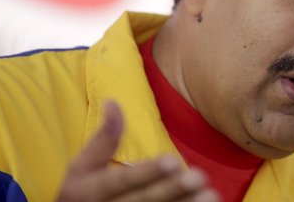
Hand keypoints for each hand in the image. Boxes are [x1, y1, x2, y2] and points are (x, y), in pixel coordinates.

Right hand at [56, 101, 220, 201]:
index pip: (121, 182)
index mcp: (89, 192)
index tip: (172, 159)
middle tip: (199, 177)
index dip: (147, 172)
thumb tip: (114, 101)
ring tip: (211, 195)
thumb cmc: (81, 193)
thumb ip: (102, 139)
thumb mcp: (81, 167)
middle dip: (172, 190)